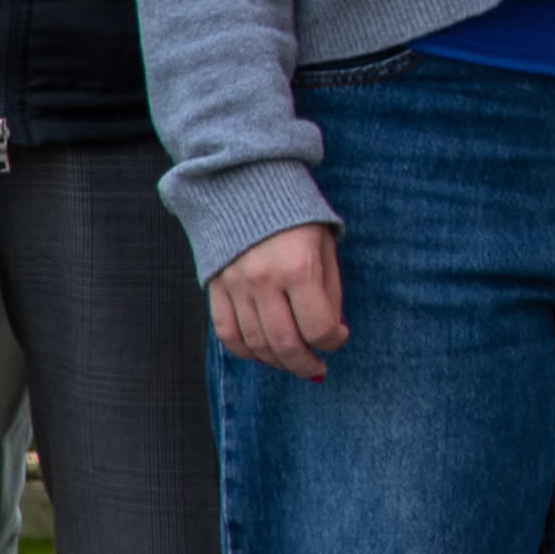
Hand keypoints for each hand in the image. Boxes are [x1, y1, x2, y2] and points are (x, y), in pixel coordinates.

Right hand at [211, 224, 348, 381]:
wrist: (246, 184)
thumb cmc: (296, 215)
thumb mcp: (324, 246)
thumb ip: (329, 291)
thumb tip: (331, 332)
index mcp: (298, 268)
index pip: (318, 327)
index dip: (333, 341)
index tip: (338, 339)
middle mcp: (264, 281)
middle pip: (285, 344)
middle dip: (305, 364)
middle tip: (317, 368)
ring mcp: (236, 286)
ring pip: (256, 344)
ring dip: (277, 361)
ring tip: (293, 361)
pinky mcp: (216, 287)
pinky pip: (227, 333)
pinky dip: (246, 351)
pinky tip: (262, 352)